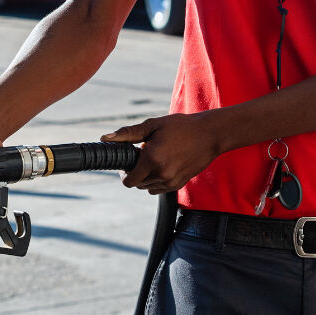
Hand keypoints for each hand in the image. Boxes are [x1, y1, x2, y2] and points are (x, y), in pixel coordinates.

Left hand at [102, 113, 223, 193]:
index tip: (128, 160)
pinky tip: (163, 164)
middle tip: (142, 155)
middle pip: (136, 184)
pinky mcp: (179, 184)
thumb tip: (105, 138)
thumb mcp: (152, 125)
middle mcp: (161, 174)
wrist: (210, 134)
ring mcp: (171, 182)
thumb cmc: (181, 126)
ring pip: (147, 187)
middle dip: (135, 172)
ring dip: (146, 176)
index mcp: (152, 159)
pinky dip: (156, 180)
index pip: (128, 180)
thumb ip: (127, 134)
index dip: (124, 172)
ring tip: (155, 158)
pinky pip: (159, 189)